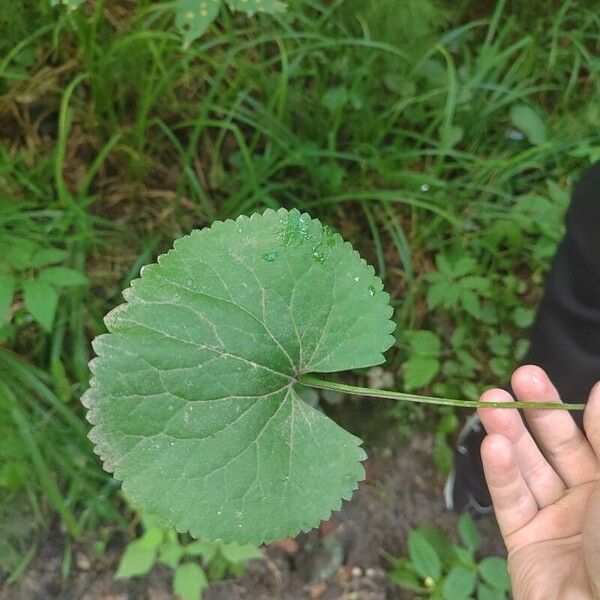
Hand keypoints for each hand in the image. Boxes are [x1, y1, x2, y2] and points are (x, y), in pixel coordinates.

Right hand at [478, 365, 599, 599]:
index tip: (561, 382)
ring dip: (510, 434)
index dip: (580, 411)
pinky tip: (492, 444)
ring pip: (530, 469)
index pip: (595, 440)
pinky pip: (511, 501)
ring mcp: (555, 521)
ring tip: (490, 399)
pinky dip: (501, 473)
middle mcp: (589, 502)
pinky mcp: (524, 541)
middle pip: (559, 448)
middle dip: (538, 412)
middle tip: (520, 377)